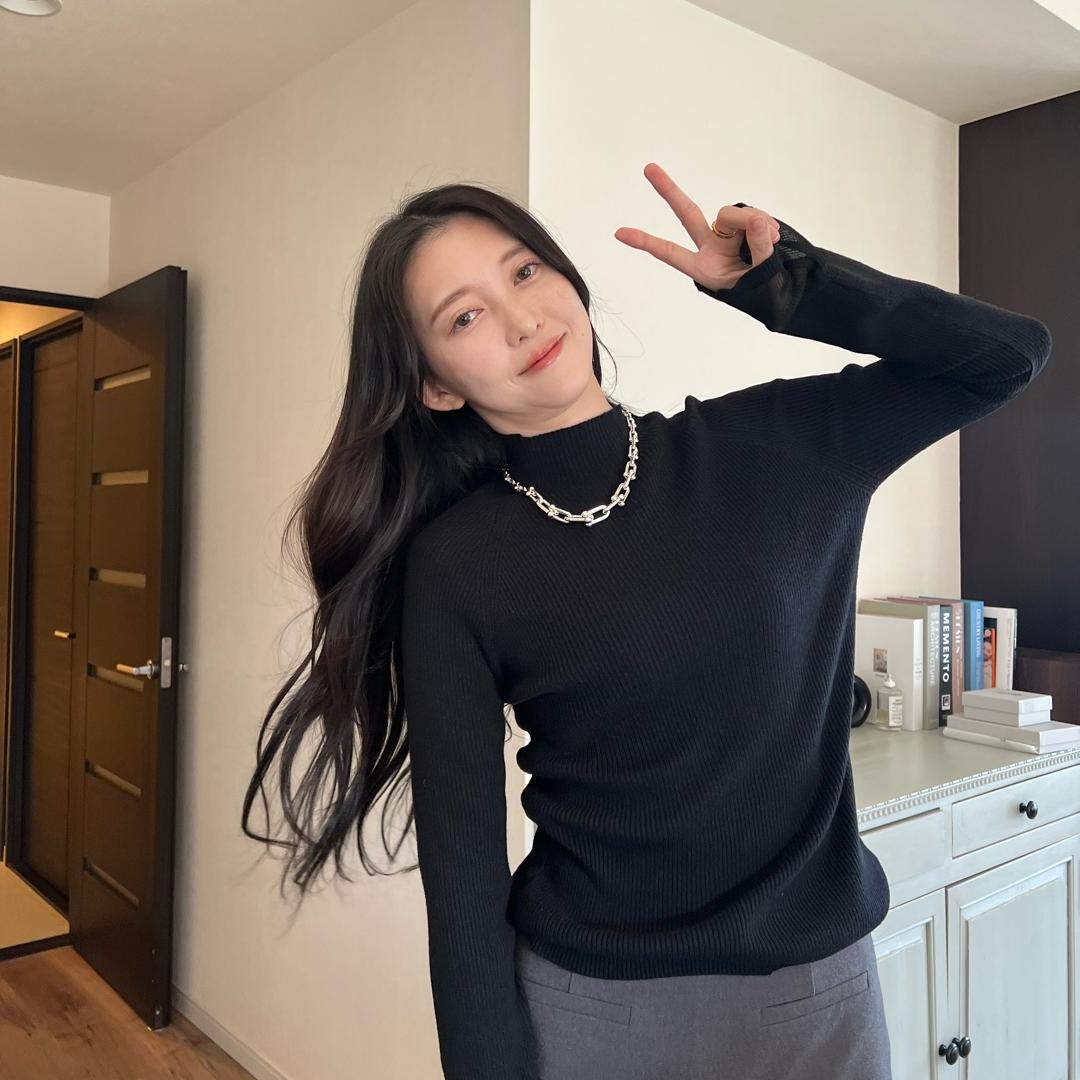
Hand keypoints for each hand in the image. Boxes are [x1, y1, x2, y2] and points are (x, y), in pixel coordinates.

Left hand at [614, 163, 780, 291]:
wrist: (780, 291)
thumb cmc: (763, 291)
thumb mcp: (759, 277)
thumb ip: (759, 248)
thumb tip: (758, 220)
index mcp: (703, 267)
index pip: (670, 252)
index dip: (646, 242)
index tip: (618, 233)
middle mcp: (710, 246)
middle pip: (688, 213)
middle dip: (669, 191)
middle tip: (648, 168)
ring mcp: (727, 233)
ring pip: (733, 213)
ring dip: (755, 222)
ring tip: (773, 240)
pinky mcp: (745, 224)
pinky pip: (752, 214)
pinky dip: (765, 222)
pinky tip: (774, 233)